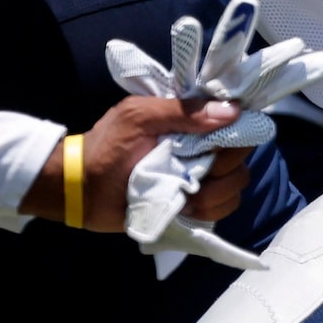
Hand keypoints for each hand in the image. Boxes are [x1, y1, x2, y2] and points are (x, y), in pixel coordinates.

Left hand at [25, 94, 246, 232]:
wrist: (81, 190)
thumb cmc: (107, 147)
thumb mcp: (138, 118)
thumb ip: (181, 111)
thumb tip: (233, 111)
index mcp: (194, 122)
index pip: (239, 125)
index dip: (237, 138)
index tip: (216, 149)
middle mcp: (204, 149)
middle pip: (241, 161)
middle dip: (222, 172)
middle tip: (193, 174)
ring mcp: (201, 178)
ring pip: (235, 187)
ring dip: (213, 195)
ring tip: (183, 196)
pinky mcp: (194, 205)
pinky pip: (222, 209)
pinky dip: (208, 211)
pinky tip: (185, 208)